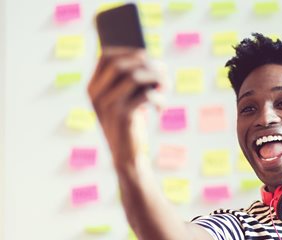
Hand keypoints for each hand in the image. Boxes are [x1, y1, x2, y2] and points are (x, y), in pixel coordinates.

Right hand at [87, 47, 164, 170]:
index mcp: (93, 88)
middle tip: (162, 70)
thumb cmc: (129, 125)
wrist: (126, 158)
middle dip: (145, 63)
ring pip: (135, 76)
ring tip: (165, 87)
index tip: (145, 55)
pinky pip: (145, 95)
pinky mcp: (122, 116)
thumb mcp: (124, 100)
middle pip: (120, 63)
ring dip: (156, 78)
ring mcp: (107, 105)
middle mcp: (96, 94)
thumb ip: (129, 81)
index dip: (127, 50)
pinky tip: (160, 108)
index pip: (105, 57)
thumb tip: (150, 59)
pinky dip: (158, 98)